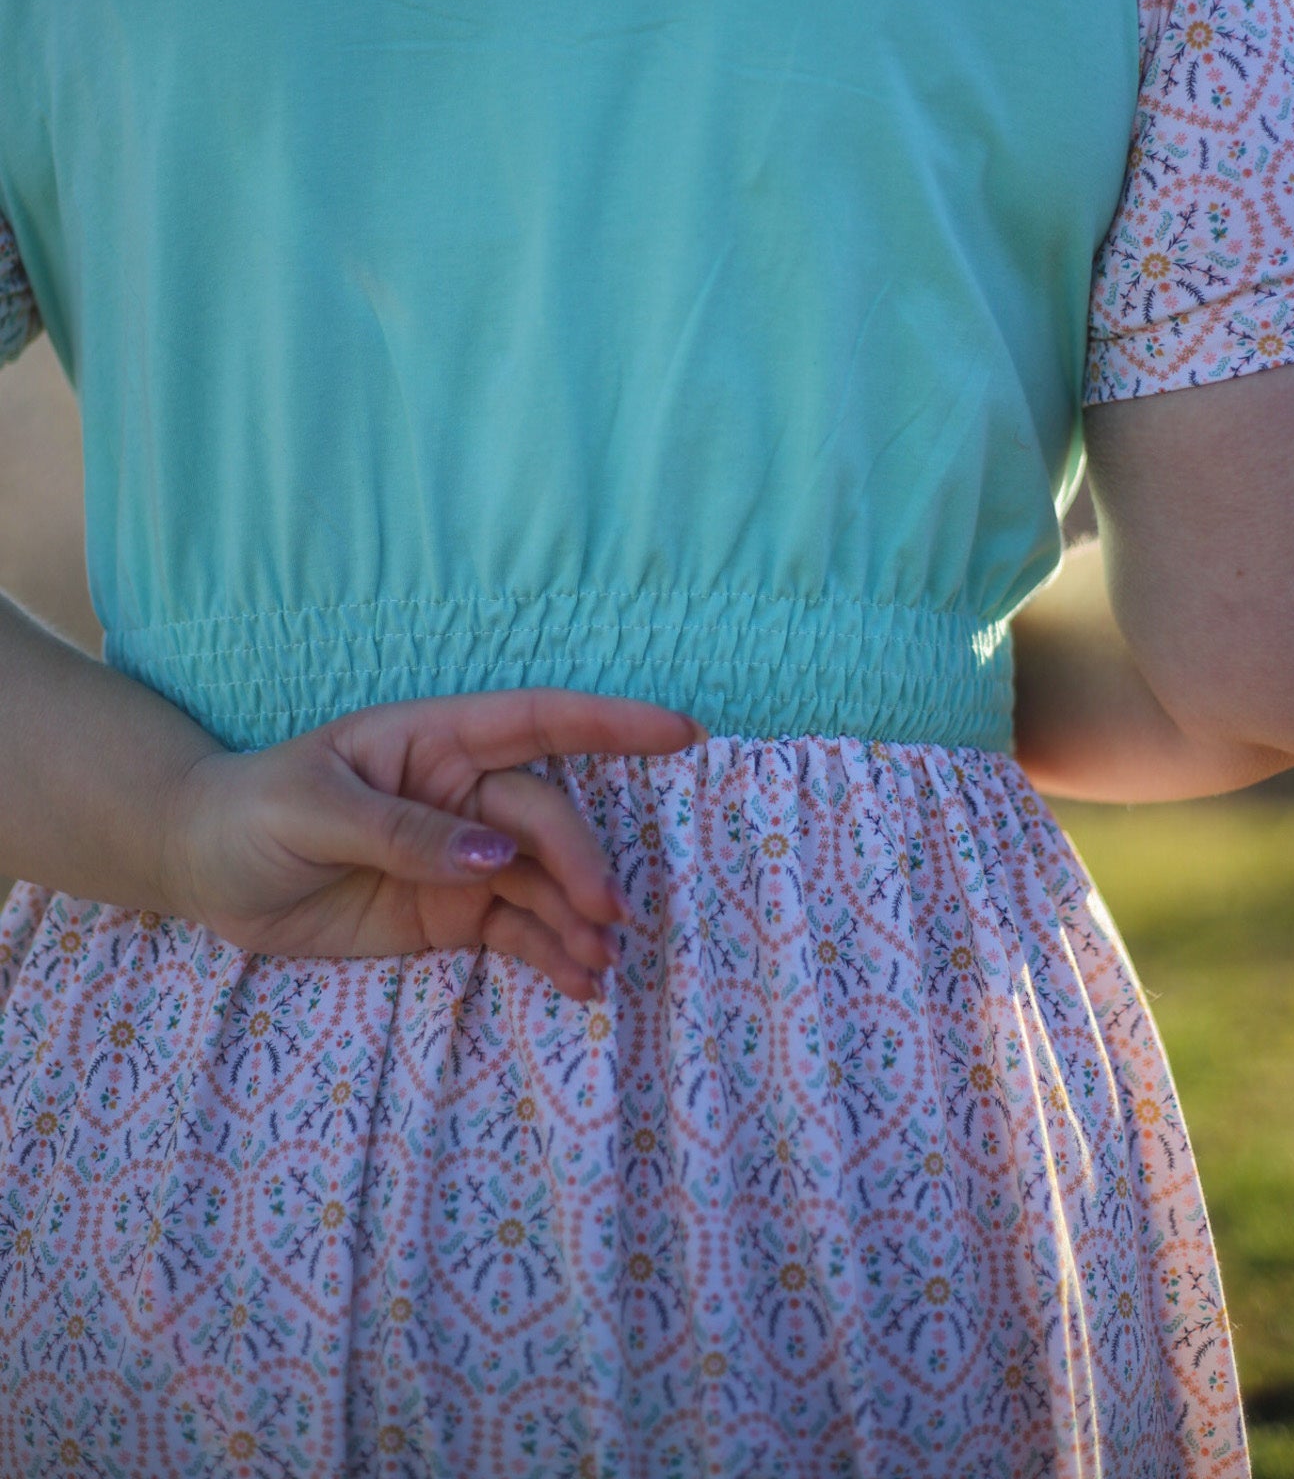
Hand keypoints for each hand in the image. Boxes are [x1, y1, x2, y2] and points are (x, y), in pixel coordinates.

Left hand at [169, 688, 705, 997]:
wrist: (202, 872)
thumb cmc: (251, 813)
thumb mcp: (312, 810)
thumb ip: (402, 831)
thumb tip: (492, 856)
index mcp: (432, 740)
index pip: (536, 721)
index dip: (611, 722)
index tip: (679, 732)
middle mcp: (461, 793)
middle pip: (546, 819)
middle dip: (584, 862)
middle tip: (607, 914)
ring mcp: (461, 857)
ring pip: (543, 882)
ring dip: (579, 919)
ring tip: (601, 963)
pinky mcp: (452, 914)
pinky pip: (518, 932)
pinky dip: (553, 957)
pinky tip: (580, 984)